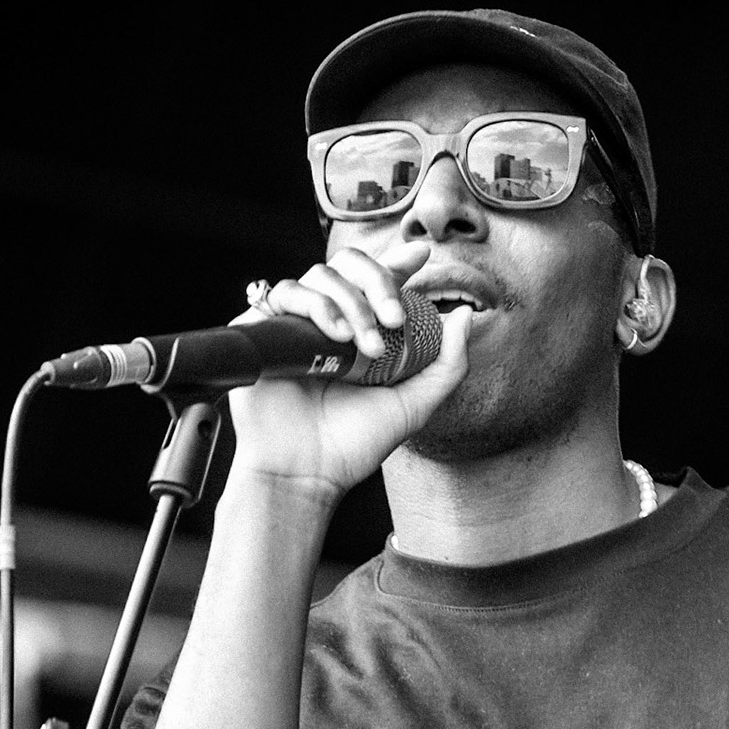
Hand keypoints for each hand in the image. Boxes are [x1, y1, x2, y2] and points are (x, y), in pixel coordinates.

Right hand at [224, 240, 470, 501]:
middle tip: (395, 319)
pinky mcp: (265, 331)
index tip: (421, 256)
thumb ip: (448, 363)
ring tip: (364, 344)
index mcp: (363, 333)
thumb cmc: (354, 444)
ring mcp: (296, 324)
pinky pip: (285, 293)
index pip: (377, 281)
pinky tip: (334, 334)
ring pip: (321, 276)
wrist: (306, 471)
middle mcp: (329, 322)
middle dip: (379, 281)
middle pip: (350, 266)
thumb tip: (464, 314)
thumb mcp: (415, 404)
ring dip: (351, 302)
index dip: (398, 262)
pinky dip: (315, 304)